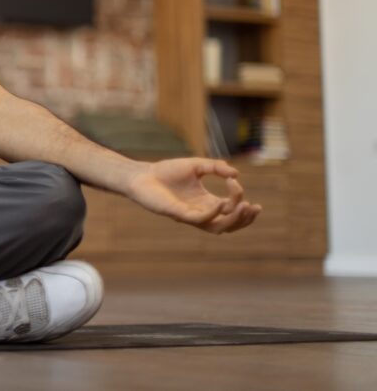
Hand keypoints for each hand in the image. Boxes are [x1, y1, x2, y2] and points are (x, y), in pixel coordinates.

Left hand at [126, 158, 261, 233]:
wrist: (142, 175)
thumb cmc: (167, 171)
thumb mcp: (196, 165)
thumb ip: (215, 167)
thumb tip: (236, 173)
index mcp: (206, 202)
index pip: (230, 208)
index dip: (238, 197)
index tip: (234, 180)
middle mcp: (201, 211)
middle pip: (229, 224)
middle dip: (244, 218)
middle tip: (252, 206)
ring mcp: (190, 215)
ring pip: (218, 228)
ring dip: (233, 220)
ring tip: (243, 206)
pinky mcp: (178, 214)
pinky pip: (199, 220)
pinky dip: (212, 214)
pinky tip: (220, 204)